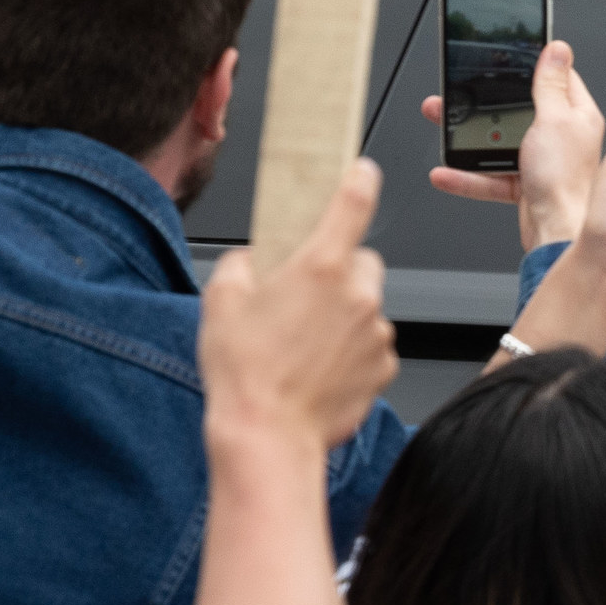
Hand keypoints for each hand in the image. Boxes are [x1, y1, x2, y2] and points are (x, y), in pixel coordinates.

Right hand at [197, 160, 395, 449]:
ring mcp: (377, 332)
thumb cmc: (244, 373)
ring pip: (367, 306)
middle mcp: (358, 295)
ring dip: (345, 314)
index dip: (359, 180)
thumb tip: (254, 258)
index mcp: (320, 267)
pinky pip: (372, 344)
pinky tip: (320, 367)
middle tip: (303, 296)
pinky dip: (353, 349)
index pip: (353, 204)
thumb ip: (242, 265)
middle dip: (339, 271)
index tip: (363, 170)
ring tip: (304, 343)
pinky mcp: (384, 365)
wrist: (268, 434)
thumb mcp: (221, 302)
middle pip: (362, 263)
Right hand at [417, 39, 605, 251]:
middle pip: (519, 109)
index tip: (512, 54)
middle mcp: (563, 137)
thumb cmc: (567, 181)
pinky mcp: (526, 185)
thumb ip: (551, 85)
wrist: (558, 232)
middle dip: (486, 101)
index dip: (535, 65)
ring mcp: (543, 162)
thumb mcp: (554, 119)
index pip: (558, 78)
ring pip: (499, 141)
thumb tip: (558, 49)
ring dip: (468, 137)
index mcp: (577, 115)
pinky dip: (467, 176)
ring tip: (441, 123)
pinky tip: (446, 172)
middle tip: (457, 90)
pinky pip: (491, 176)